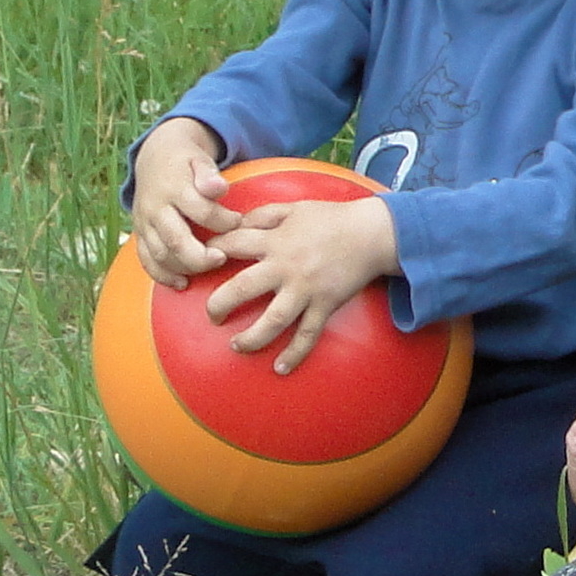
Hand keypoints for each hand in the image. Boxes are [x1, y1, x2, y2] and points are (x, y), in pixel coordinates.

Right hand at [130, 118, 237, 286]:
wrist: (154, 159)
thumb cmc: (186, 163)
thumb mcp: (199, 160)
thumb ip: (208, 174)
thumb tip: (218, 188)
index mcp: (174, 187)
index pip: (200, 210)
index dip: (223, 221)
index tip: (238, 222)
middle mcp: (156, 208)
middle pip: (176, 240)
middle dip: (201, 256)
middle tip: (222, 258)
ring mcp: (145, 223)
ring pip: (161, 254)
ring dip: (185, 267)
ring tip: (209, 267)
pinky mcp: (139, 235)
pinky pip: (146, 261)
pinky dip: (162, 276)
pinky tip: (182, 283)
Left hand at [203, 196, 401, 373]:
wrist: (372, 234)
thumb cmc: (332, 218)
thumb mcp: (294, 207)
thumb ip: (263, 215)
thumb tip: (237, 223)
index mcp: (275, 239)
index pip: (233, 245)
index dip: (212, 251)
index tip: (202, 262)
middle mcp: (286, 266)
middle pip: (243, 288)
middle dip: (220, 304)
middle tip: (212, 316)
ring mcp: (306, 289)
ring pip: (274, 319)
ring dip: (252, 337)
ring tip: (236, 346)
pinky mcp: (325, 304)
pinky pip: (308, 334)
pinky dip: (295, 353)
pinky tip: (280, 368)